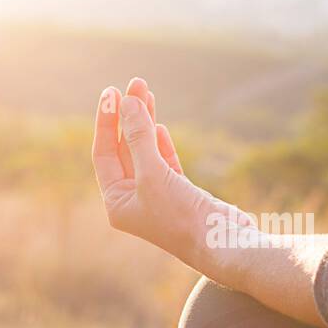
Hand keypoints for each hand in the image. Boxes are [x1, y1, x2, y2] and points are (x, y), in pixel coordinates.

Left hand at [91, 78, 253, 272]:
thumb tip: (127, 103)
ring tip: (147, 92)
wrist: (223, 243)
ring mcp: (158, 197)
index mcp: (117, 203)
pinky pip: (165, 163)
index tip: (112, 92)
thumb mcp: (153, 173)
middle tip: (136, 84)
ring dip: (146, 123)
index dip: (107, 122)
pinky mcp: (181, 194)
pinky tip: (158, 125)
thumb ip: (138, 137)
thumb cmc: (182, 216)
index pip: (104, 154)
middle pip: (125, 149)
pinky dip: (161, 144)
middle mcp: (134, 200)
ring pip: (146, 152)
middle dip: (129, 116)